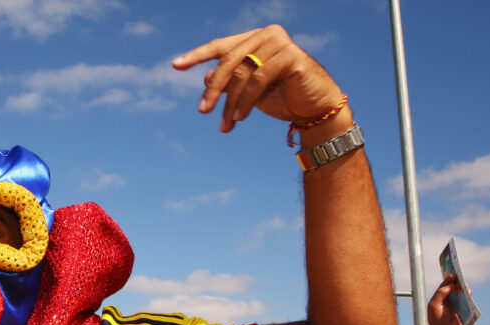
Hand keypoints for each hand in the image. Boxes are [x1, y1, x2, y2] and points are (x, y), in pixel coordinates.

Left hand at [173, 25, 343, 133]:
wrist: (314, 109)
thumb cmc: (282, 97)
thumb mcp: (249, 91)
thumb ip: (231, 81)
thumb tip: (206, 78)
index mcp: (255, 39)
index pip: (221, 46)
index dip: (197, 55)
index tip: (175, 66)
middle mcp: (267, 35)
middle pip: (228, 62)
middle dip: (213, 90)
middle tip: (202, 111)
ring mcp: (280, 43)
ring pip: (242, 74)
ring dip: (230, 103)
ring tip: (226, 125)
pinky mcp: (291, 56)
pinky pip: (259, 79)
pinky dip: (246, 101)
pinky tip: (240, 117)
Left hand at [426, 275, 465, 324]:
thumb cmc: (437, 320)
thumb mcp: (434, 305)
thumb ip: (440, 294)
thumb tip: (450, 285)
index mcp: (439, 298)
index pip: (444, 286)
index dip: (448, 280)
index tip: (452, 274)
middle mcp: (448, 300)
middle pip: (453, 288)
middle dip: (457, 282)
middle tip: (460, 276)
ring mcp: (456, 304)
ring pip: (461, 293)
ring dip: (463, 288)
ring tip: (464, 284)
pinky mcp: (463, 309)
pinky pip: (467, 300)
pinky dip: (468, 295)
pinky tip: (469, 292)